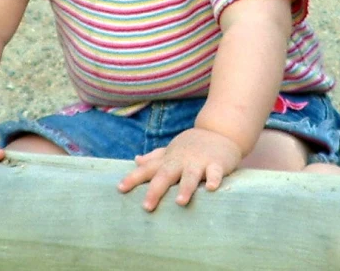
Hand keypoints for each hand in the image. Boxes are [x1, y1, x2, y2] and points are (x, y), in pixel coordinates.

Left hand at [117, 127, 241, 211]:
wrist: (219, 131)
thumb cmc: (192, 146)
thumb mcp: (172, 150)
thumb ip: (155, 157)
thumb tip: (136, 160)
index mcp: (169, 160)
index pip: (148, 169)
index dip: (133, 178)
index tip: (120, 189)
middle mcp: (181, 161)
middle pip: (166, 175)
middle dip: (156, 190)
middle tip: (146, 206)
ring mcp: (198, 161)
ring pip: (190, 175)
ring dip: (185, 188)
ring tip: (180, 202)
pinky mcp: (216, 163)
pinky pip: (215, 172)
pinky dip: (213, 179)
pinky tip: (211, 188)